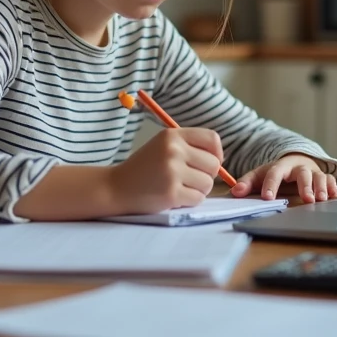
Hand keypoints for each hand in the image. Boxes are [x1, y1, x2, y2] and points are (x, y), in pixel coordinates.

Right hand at [107, 128, 222, 213]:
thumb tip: (220, 159)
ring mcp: (172, 172)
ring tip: (180, 187)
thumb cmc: (144, 168)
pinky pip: (198, 198)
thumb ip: (190, 147)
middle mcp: (173, 150)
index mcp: (172, 135)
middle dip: (206, 175)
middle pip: (214, 164)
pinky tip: (174, 197)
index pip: (212, 139)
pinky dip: (189, 201)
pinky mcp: (171, 192)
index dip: (217, 153)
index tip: (209, 162)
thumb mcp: (164, 146)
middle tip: (189, 179)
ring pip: (208, 183)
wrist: (117, 187)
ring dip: (198, 190)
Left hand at [231, 154, 336, 203]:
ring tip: (322, 199)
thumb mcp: (260, 175)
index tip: (267, 198)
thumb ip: (247, 182)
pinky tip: (335, 196)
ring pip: (320, 177)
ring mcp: (314, 172)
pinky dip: (334, 188)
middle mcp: (299, 167)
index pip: (275, 173)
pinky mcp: (324, 178)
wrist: (296, 161)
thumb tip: (235, 192)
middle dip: (305, 186)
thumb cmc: (276, 172)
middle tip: (306, 199)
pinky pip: (331, 181)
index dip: (271, 184)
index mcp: (281, 166)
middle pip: (303, 173)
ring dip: (321, 188)